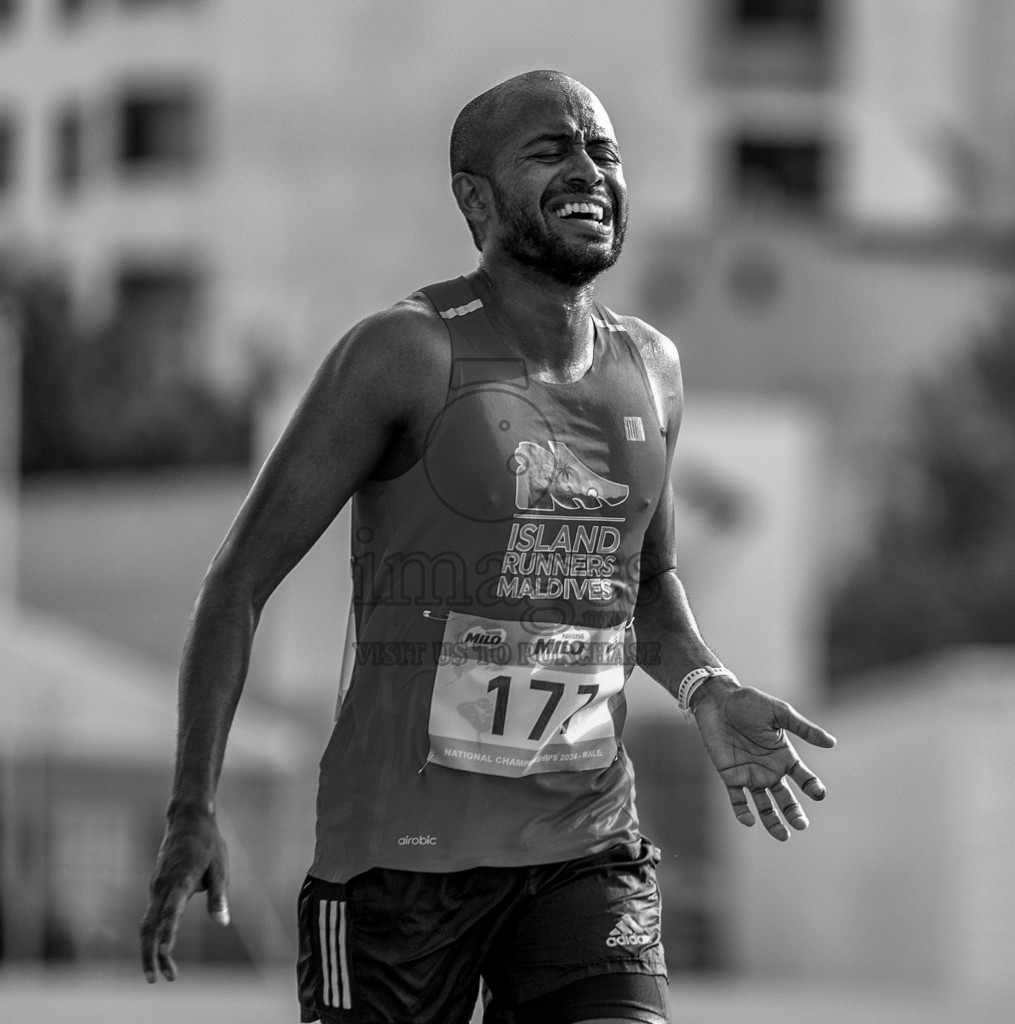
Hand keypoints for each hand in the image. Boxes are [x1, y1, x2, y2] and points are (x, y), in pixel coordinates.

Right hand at [139, 811, 229, 981]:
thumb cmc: (208, 844)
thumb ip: (219, 897)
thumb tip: (222, 923)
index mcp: (181, 880)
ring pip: (147, 923)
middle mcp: (163, 886)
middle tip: (158, 980)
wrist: (188, 820)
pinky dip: (154, 934)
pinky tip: (162, 949)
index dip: (168, 932)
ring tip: (166, 973)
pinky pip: (151, 915)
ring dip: (152, 949)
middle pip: (149, 926)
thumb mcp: (220, 868)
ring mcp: (156, 886)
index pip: (172, 910)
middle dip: (151, 955)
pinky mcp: (157, 887)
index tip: (165, 952)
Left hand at [693, 685, 835, 840]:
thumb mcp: (779, 712)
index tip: (818, 793)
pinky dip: (742, 811)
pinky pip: (737, 799)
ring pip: (764, 805)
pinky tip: (749, 820)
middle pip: (785, 798)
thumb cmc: (749, 703)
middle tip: (801, 824)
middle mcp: (769, 769)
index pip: (803, 777)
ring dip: (772, 821)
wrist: (718, 700)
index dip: (812, 787)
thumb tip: (832, 742)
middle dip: (794, 812)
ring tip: (783, 836)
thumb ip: (803, 728)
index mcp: (784, 756)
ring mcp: (749, 774)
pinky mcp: (730, 775)